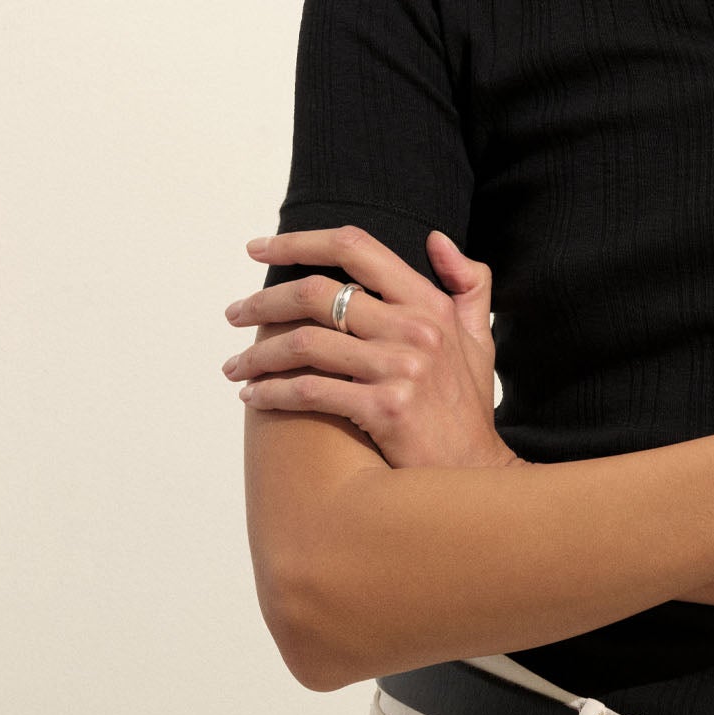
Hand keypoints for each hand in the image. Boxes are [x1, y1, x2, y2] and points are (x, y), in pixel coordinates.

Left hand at [221, 224, 524, 471]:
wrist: (473, 475)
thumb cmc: (466, 410)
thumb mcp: (479, 340)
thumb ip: (467, 285)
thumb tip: (436, 239)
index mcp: (430, 304)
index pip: (356, 249)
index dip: (299, 242)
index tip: (259, 248)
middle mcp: (416, 329)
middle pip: (317, 294)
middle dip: (263, 302)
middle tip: (235, 314)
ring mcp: (402, 369)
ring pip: (305, 344)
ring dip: (258, 354)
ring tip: (234, 367)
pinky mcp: (386, 409)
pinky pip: (310, 391)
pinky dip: (272, 393)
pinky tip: (254, 397)